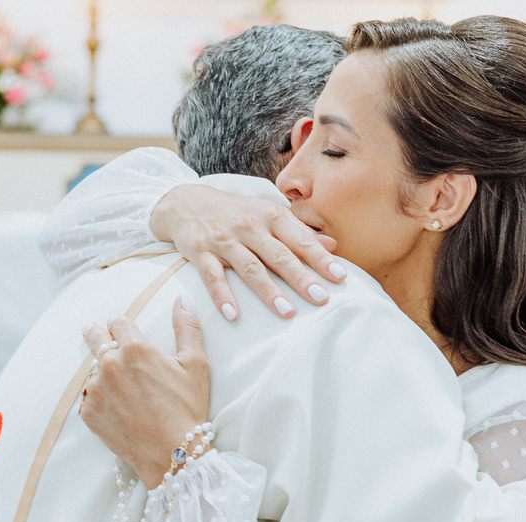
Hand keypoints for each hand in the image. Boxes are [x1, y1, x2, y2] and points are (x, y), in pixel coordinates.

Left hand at [80, 296, 210, 487]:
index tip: (122, 326)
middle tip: (93, 330)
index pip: (119, 322)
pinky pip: (89, 396)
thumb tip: (183, 299)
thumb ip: (187, 328)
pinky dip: (98, 396)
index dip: (122, 323)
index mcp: (135, 347)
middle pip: (95, 337)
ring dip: (100, 369)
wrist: (172, 454)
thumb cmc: (188, 409)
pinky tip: (113, 403)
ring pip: (92, 369)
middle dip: (97, 333)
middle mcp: (110, 364)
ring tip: (112, 378)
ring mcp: (96, 389)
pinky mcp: (89, 413)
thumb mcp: (196, 365)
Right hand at [150, 184, 344, 321]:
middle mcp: (249, 227)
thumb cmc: (236, 212)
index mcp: (270, 216)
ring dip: (268, 291)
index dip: (320, 258)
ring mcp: (224, 240)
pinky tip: (233, 315)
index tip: (340, 276)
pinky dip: (222, 296)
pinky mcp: (200, 252)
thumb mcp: (268, 214)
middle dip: (301, 277)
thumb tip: (332, 246)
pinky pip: (212, 277)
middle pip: (279, 256)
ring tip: (287, 312)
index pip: (299, 240)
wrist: (186, 201)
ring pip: (250, 268)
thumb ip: (298, 231)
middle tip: (321, 298)